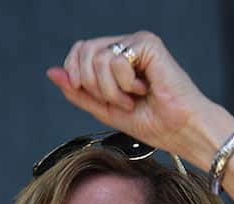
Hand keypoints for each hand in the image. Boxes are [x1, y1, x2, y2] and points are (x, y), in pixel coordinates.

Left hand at [47, 31, 233, 168]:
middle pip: (84, 51)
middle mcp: (126, 45)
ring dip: (111, 90)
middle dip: (93, 85)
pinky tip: (144, 89)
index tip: (93, 96)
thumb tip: (52, 73)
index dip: (76, 74)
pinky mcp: (148, 44)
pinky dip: (125, 84)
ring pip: (98, 58)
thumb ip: (78, 92)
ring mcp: (137, 43)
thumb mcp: (104, 109)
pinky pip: (116, 60)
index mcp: (116, 57)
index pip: (79, 51)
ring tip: (132, 98)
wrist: (180, 130)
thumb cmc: (153, 122)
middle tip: (119, 101)